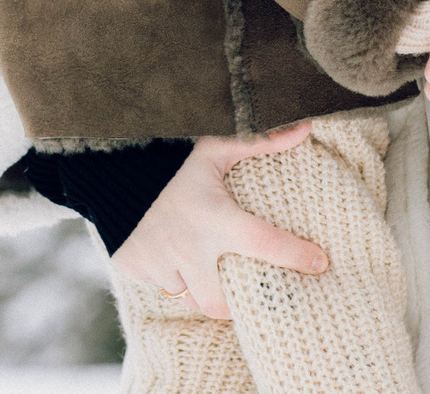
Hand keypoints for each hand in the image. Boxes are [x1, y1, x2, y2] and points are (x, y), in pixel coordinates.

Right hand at [108, 122, 328, 317]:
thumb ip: (260, 141)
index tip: (321, 263)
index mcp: (216, 218)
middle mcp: (189, 248)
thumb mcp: (215, 144)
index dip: (298, 257)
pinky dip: (167, 273)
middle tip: (240, 287)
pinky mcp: (134, 266)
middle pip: (221, 304)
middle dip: (233, 302)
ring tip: (204, 267)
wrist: (108, 158)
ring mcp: (159, 262)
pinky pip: (158, 282)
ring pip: (187, 295)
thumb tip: (305, 127)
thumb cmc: (171, 152)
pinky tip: (170, 252)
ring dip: (198, 286)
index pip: (268, 245)